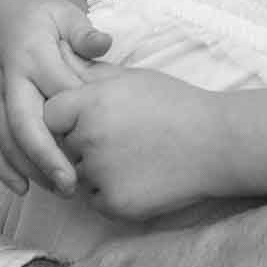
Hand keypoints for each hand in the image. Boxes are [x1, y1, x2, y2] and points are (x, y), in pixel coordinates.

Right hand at [0, 0, 110, 195]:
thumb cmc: (39, 14)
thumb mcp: (63, 12)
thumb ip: (84, 31)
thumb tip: (104, 44)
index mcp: (32, 53)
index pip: (57, 91)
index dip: (78, 117)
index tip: (101, 141)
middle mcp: (9, 77)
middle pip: (23, 124)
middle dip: (46, 158)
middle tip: (72, 185)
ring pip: (4, 140)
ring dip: (29, 169)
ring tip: (60, 190)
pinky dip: (2, 168)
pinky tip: (23, 188)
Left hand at [46, 67, 220, 219]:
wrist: (215, 143)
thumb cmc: (174, 104)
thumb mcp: (131, 78)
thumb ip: (90, 74)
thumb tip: (59, 62)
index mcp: (90, 104)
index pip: (51, 116)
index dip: (68, 118)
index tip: (91, 118)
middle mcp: (89, 139)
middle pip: (65, 146)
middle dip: (83, 143)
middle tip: (122, 138)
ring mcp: (100, 174)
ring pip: (80, 174)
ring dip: (96, 170)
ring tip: (135, 156)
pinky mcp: (114, 204)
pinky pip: (95, 200)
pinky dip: (110, 192)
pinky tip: (139, 176)